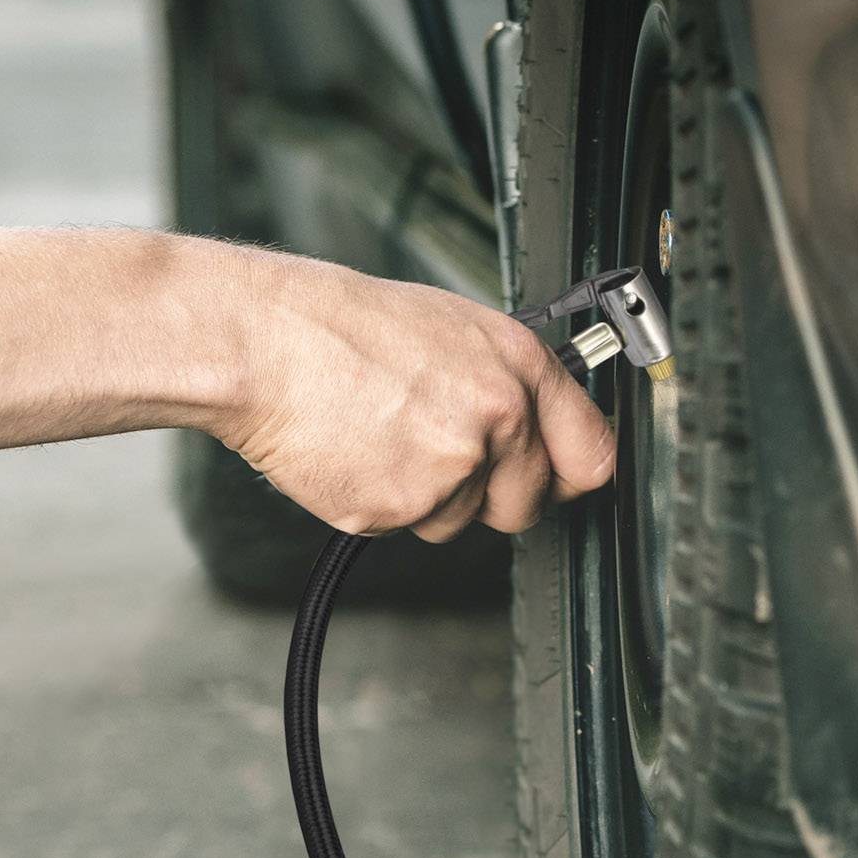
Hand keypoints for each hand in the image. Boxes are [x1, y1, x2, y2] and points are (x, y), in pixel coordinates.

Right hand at [217, 250, 616, 538]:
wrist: (267, 345)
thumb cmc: (343, 328)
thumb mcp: (452, 328)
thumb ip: (507, 382)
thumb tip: (537, 427)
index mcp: (517, 368)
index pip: (590, 452)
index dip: (571, 473)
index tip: (560, 480)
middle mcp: (495, 420)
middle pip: (524, 505)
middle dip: (489, 495)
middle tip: (439, 457)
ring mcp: (448, 471)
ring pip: (456, 522)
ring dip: (425, 498)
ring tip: (381, 438)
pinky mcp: (396, 509)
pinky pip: (402, 528)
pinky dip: (377, 503)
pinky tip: (354, 454)